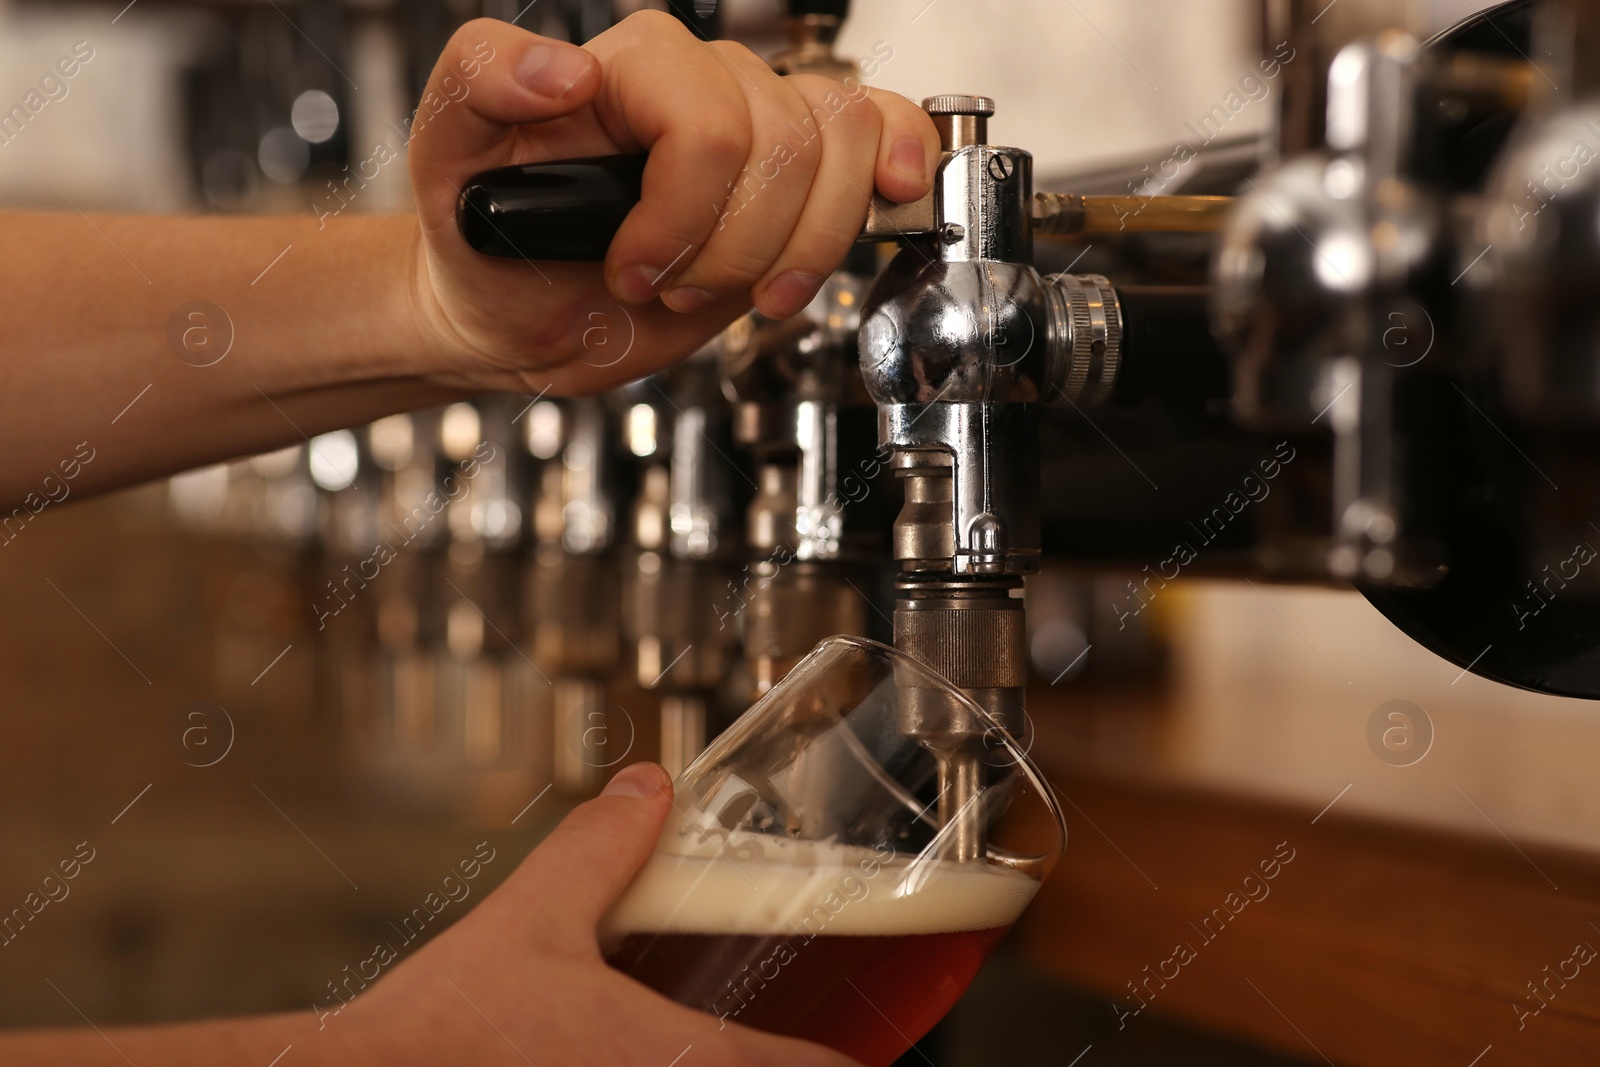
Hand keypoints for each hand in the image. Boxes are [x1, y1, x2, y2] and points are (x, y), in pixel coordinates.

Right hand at [342, 763, 857, 1066]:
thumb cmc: (439, 1036)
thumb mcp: (532, 919)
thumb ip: (602, 848)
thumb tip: (646, 787)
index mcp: (690, 1064)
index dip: (852, 1054)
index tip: (858, 1033)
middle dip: (804, 1063)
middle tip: (796, 1034)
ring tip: (717, 1048)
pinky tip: (629, 1064)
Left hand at [405, 13, 938, 394]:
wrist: (520, 309)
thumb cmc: (489, 236)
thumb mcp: (446, 155)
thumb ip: (480, 81)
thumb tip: (559, 69)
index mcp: (629, 67)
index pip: (709, 121)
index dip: (683, 215)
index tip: (633, 269)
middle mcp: (704, 87)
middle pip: (788, 141)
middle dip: (736, 246)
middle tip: (672, 286)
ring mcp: (760, 134)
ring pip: (846, 146)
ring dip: (801, 247)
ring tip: (740, 290)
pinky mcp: (800, 184)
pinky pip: (883, 136)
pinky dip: (896, 172)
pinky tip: (885, 201)